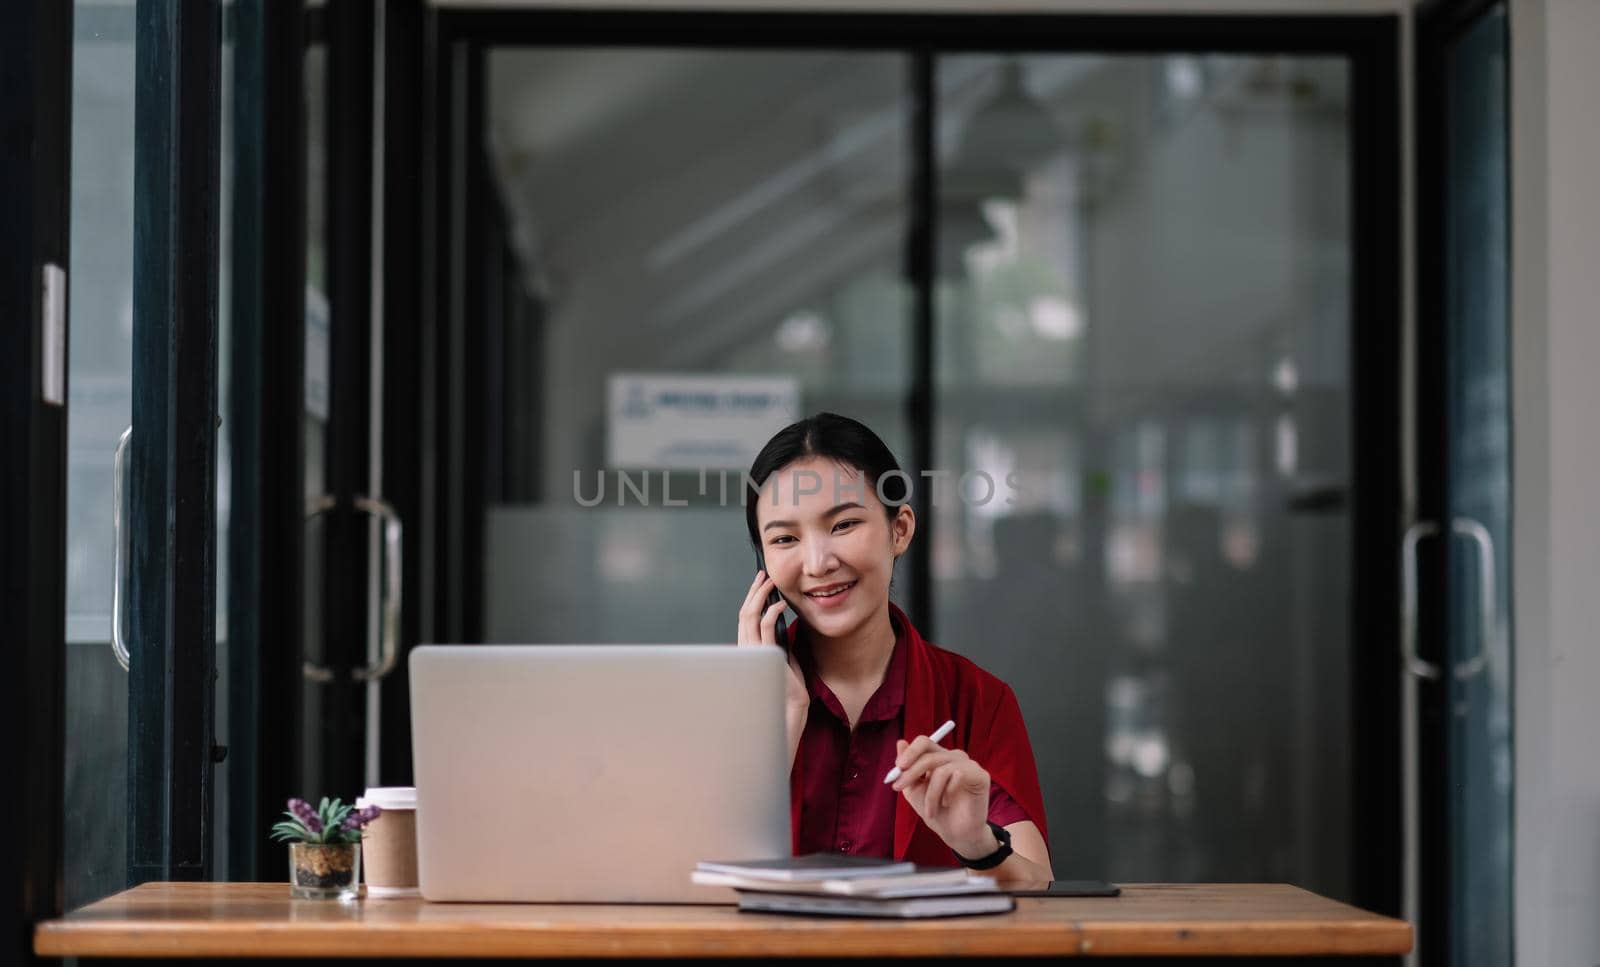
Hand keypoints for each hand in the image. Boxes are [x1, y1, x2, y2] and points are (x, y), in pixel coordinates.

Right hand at [739, 571, 807, 714]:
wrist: (789, 709)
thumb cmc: (788, 689)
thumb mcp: (783, 659)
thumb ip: (779, 643)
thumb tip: (782, 624)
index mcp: (749, 650)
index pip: (745, 619)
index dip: (751, 599)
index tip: (760, 585)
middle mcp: (746, 649)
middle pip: (744, 613)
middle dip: (754, 591)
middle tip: (763, 576)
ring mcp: (753, 651)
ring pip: (750, 615)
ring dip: (760, 595)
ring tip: (771, 583)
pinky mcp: (765, 653)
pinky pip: (764, 626)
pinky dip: (772, 611)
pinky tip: (780, 604)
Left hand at [888, 734, 993, 858]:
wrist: (955, 834)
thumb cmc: (936, 811)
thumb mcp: (914, 790)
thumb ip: (907, 768)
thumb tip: (900, 742)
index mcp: (939, 757)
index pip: (924, 742)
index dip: (910, 752)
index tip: (898, 767)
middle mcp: (954, 757)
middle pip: (929, 753)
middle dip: (912, 771)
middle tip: (900, 787)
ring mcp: (968, 765)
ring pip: (941, 770)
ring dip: (931, 794)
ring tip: (930, 810)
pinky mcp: (980, 775)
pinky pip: (958, 775)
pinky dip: (947, 793)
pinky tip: (947, 803)